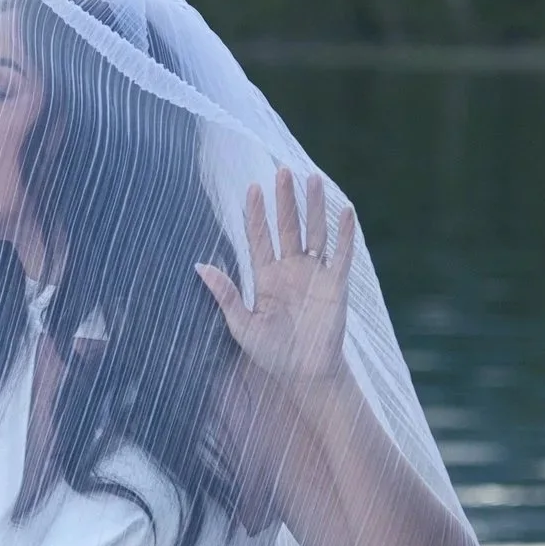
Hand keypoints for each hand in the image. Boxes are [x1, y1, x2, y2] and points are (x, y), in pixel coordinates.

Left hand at [195, 167, 355, 382]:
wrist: (305, 375)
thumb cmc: (271, 353)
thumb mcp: (241, 325)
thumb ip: (224, 294)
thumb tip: (199, 265)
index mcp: (265, 277)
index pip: (259, 237)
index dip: (256, 213)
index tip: (252, 187)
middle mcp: (290, 269)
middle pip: (287, 226)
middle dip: (284, 199)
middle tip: (282, 170)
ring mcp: (314, 275)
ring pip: (314, 232)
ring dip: (314, 206)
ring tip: (312, 177)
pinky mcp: (336, 285)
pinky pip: (341, 254)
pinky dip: (344, 233)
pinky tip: (345, 210)